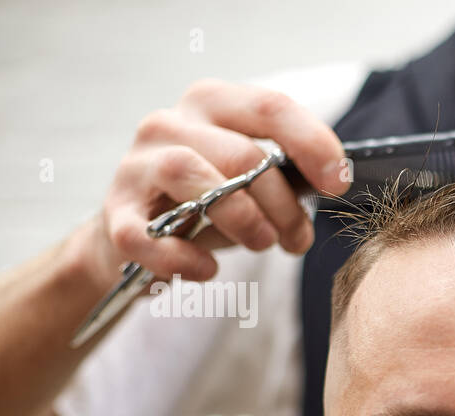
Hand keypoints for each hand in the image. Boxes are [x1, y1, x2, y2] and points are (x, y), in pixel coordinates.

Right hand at [92, 79, 350, 285]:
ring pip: (193, 176)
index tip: (338, 184)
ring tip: (262, 244)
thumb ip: (288, 176)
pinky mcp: (115, 214)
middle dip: (283, 205)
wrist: (139, 239)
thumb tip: (334, 183)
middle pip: (241, 154)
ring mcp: (136, 166)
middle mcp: (169, 123)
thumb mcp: (251, 181)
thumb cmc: (209, 204)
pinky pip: (148, 235)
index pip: (270, 107)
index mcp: (212, 106)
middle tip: (296, 239)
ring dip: (242, 220)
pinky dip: (185, 258)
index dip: (313, 145)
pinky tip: (207, 270)